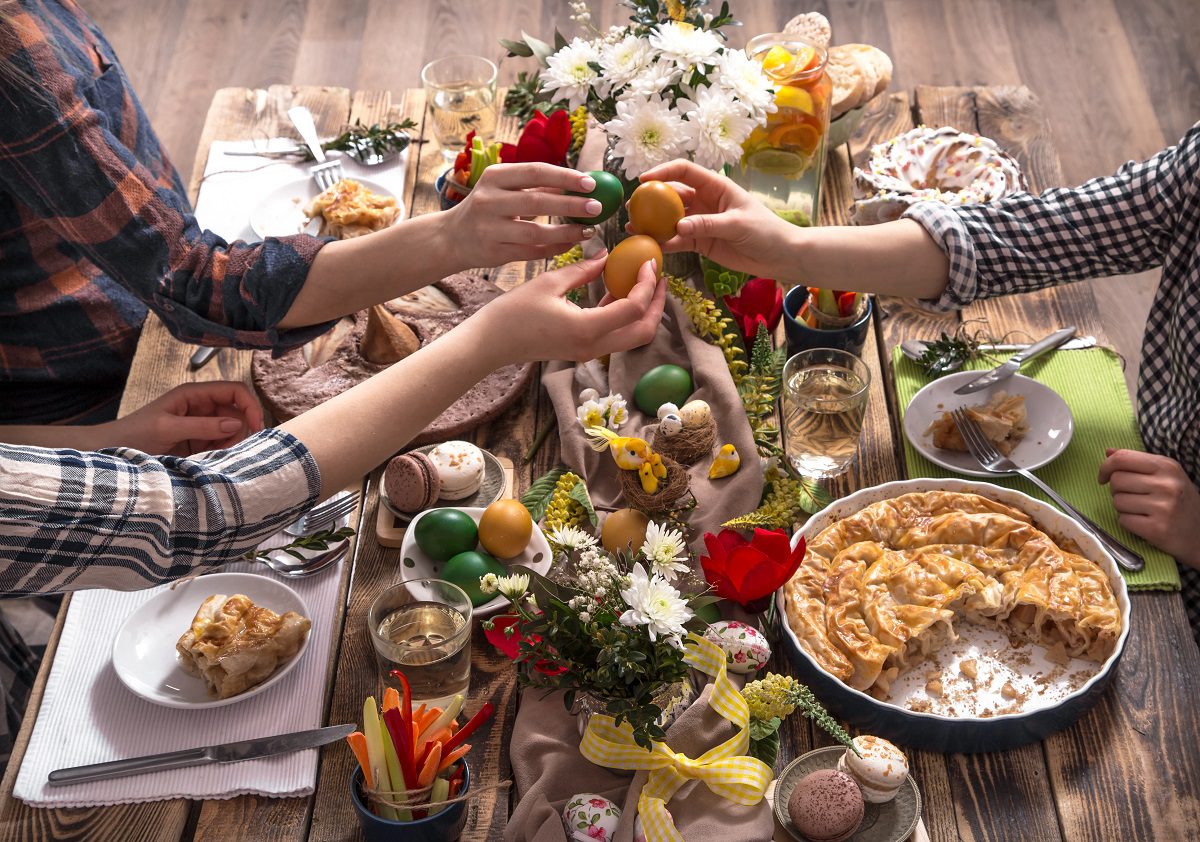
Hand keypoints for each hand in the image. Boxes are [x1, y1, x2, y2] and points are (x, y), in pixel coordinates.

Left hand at [102, 382, 264, 455]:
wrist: (110, 452)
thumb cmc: (133, 435)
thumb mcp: (167, 428)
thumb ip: (201, 426)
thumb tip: (237, 424)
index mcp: (194, 394)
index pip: (234, 390)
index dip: (250, 405)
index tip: (257, 426)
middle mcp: (201, 407)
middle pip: (237, 413)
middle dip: (240, 431)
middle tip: (231, 451)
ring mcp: (200, 426)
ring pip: (232, 432)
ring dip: (231, 445)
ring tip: (214, 458)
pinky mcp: (198, 444)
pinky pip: (221, 446)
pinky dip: (222, 454)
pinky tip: (211, 462)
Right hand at [443, 163, 605, 266]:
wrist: (452, 237)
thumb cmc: (487, 208)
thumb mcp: (503, 189)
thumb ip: (535, 186)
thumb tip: (576, 183)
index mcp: (494, 177)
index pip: (535, 171)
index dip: (565, 177)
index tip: (591, 183)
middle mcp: (489, 200)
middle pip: (537, 201)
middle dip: (571, 205)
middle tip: (597, 208)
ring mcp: (489, 228)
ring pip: (536, 232)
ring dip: (566, 232)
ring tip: (588, 230)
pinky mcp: (494, 252)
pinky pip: (531, 252)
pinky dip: (554, 248)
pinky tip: (571, 244)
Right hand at [477, 252, 665, 364]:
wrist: (491, 342)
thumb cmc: (514, 312)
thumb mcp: (550, 282)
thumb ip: (583, 269)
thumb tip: (607, 255)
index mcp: (587, 329)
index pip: (633, 308)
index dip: (646, 284)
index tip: (648, 261)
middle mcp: (593, 347)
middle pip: (643, 332)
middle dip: (656, 304)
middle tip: (659, 277)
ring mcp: (589, 352)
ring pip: (632, 337)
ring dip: (643, 311)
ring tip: (644, 281)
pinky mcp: (583, 350)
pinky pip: (615, 335)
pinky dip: (624, 315)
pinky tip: (618, 290)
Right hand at [637, 159, 802, 279]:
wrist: (779, 255)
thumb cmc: (766, 231)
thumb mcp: (737, 224)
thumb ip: (707, 225)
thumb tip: (678, 226)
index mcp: (716, 186)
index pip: (685, 172)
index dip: (663, 172)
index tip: (643, 179)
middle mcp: (705, 201)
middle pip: (672, 195)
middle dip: (651, 199)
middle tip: (632, 207)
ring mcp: (701, 222)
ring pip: (671, 219)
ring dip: (653, 222)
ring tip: (633, 228)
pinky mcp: (701, 242)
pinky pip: (678, 240)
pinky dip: (664, 242)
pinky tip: (650, 245)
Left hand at [1098, 449, 1199, 567]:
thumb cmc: (1178, 501)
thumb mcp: (1165, 475)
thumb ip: (1136, 462)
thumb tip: (1108, 452)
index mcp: (1167, 466)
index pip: (1122, 458)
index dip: (1105, 467)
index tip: (1103, 477)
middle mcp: (1166, 484)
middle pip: (1116, 480)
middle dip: (1117, 490)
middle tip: (1133, 497)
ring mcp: (1163, 507)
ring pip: (1117, 501)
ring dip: (1123, 508)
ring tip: (1142, 510)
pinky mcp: (1157, 529)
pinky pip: (1123, 520)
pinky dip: (1128, 523)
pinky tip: (1144, 523)